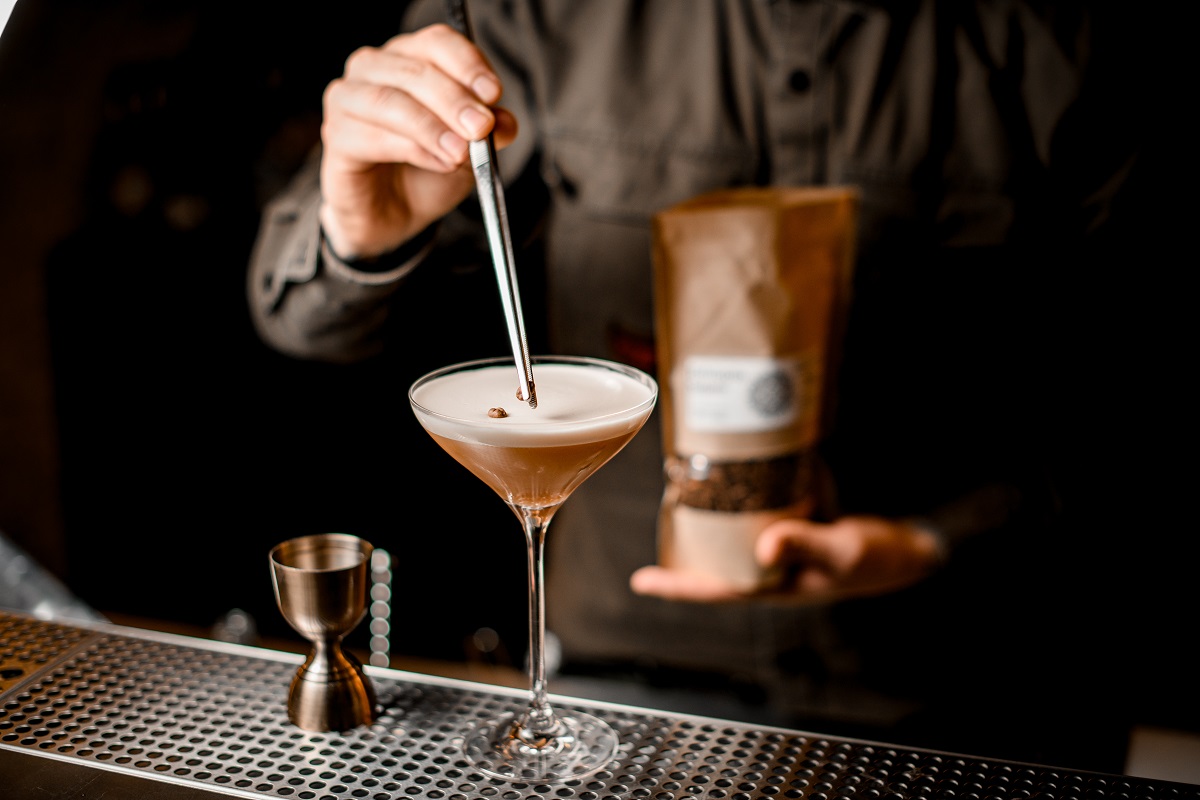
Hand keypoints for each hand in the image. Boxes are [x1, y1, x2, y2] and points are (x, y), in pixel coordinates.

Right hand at [318, 24, 518, 258]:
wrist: (394, 216)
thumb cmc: (426, 172)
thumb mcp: (470, 151)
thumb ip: (487, 132)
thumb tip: (506, 122)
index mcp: (409, 58)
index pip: (437, 43)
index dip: (467, 64)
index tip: (493, 93)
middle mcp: (373, 69)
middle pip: (416, 70)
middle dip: (455, 100)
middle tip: (481, 127)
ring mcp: (348, 100)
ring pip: (390, 101)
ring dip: (432, 126)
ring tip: (461, 152)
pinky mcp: (336, 137)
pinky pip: (371, 136)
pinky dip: (412, 150)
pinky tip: (439, 163)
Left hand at [630, 515, 942, 603]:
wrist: (910, 546)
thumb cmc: (877, 559)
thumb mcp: (841, 551)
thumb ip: (805, 545)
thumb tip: (764, 546)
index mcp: (773, 585)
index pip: (714, 590)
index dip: (676, 586)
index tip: (640, 581)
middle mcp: (769, 569)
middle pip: (714, 560)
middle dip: (683, 545)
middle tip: (657, 511)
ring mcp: (779, 548)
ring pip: (731, 537)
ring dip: (707, 518)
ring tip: (682, 489)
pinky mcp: (792, 525)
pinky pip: (756, 515)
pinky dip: (741, 499)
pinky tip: (731, 476)